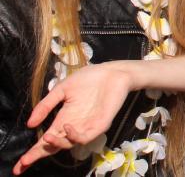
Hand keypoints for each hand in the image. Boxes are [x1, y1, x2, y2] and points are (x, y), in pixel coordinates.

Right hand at [14, 62, 132, 174]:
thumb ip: (45, 106)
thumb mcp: (61, 90)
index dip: (33, 152)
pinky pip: (86, 137)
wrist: (112, 72)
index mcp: (63, 120)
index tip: (19, 164)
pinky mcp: (101, 125)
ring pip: (69, 144)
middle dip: (39, 155)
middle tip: (24, 162)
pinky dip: (75, 135)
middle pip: (55, 146)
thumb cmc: (89, 79)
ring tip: (46, 137)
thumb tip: (29, 124)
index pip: (47, 140)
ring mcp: (87, 127)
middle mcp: (74, 127)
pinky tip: (67, 126)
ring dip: (56, 143)